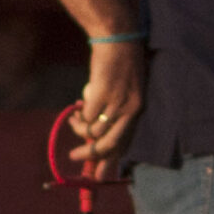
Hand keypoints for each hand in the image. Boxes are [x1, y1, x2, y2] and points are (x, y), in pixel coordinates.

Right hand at [69, 39, 143, 165]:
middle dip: (92, 155)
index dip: (112, 160)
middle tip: (75, 157)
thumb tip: (95, 131)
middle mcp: (131, 109)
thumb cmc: (118, 63)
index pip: (127, 142)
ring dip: (80, 130)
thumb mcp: (124, 90)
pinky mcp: (101, 94)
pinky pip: (85, 116)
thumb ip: (114, 110)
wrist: (118, 38)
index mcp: (138, 109)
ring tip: (74, 122)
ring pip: (94, 132)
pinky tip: (75, 111)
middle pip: (111, 144)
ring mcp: (116, 102)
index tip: (99, 175)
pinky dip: (78, 117)